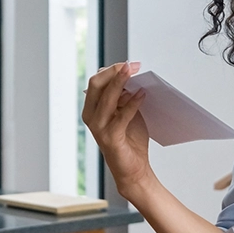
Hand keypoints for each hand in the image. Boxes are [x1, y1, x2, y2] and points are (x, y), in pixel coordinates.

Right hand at [81, 62, 152, 194]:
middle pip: (96, 84)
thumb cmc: (130, 140)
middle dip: (115, 71)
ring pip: (107, 97)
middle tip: (133, 64)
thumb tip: (129, 76)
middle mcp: (91, 117)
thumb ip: (123, 96)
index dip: (112, 69)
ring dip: (121, 81)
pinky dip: (133, 103)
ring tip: (135, 72)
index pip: (96, 81)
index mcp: (91, 108)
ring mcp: (98, 127)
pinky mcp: (110, 137)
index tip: (129, 63)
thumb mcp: (126, 111)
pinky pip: (122, 115)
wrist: (133, 169)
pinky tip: (142, 94)